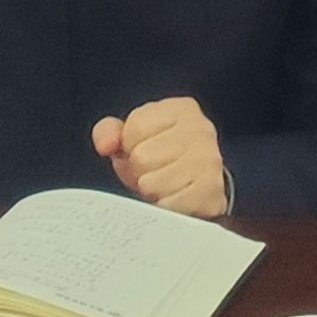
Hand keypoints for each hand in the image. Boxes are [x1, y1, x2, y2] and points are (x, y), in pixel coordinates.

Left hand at [92, 96, 228, 217]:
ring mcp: (209, 162)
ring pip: (151, 184)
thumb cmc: (163, 157)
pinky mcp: (211, 193)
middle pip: (141, 157)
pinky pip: (167, 206)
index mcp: (182, 109)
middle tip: (155, 171)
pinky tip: (175, 198)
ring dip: (151, 190)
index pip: (135, 127)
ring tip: (164, 185)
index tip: (147, 148)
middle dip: (140, 170)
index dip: (131, 145)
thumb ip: (109, 132)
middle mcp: (201, 130)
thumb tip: (105, 145)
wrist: (201, 187)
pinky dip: (164, 207)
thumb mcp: (134, 136)